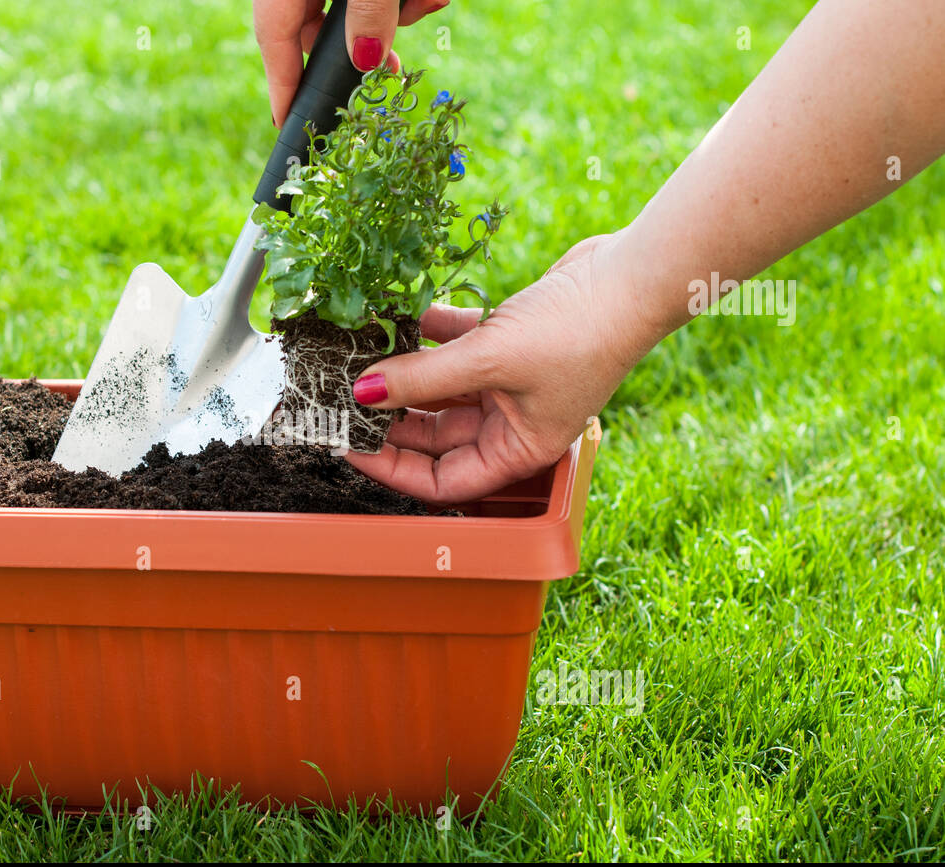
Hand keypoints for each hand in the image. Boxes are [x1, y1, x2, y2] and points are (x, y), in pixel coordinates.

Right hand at [254, 0, 449, 124]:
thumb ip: (369, 11)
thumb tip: (370, 61)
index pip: (274, 38)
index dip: (283, 87)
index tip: (288, 126)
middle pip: (317, 26)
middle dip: (366, 46)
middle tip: (393, 71)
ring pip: (352, 8)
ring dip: (395, 12)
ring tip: (425, 2)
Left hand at [346, 233, 666, 503]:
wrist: (633, 274)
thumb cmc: (580, 332)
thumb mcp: (489, 360)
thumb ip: (420, 378)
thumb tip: (361, 392)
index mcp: (518, 451)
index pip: (441, 482)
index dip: (391, 468)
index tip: (349, 444)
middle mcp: (511, 423)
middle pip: (432, 435)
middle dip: (388, 415)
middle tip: (342, 395)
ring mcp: (508, 382)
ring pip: (439, 386)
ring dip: (403, 369)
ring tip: (360, 352)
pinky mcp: (507, 343)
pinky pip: (455, 345)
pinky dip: (429, 331)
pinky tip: (401, 314)